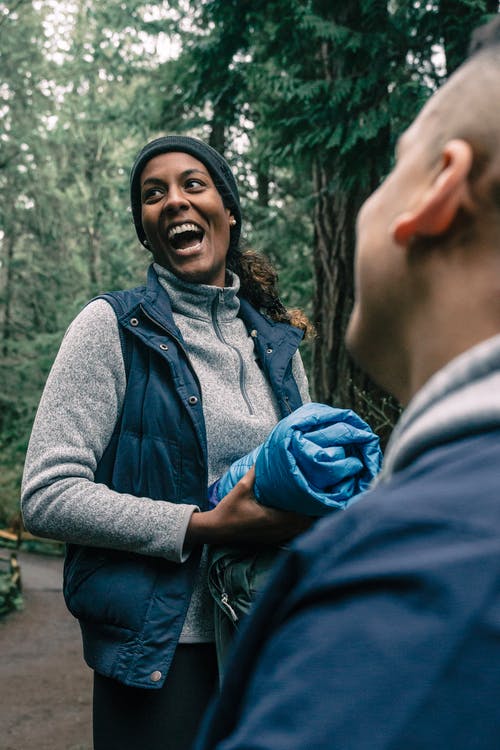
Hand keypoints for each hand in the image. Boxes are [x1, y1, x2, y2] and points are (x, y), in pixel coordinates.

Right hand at [186, 467, 311, 546]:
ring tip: (312, 507)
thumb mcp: (241, 487)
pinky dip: (298, 527)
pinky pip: (291, 534)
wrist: (216, 530)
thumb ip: (255, 473)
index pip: (302, 517)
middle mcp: (277, 530)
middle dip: (314, 514)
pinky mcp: (270, 540)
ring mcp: (274, 537)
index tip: (319, 497)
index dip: (313, 508)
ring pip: (299, 532)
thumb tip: (263, 456)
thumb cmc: (229, 509)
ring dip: (307, 521)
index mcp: (273, 518)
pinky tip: (299, 518)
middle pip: (305, 526)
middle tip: (319, 498)